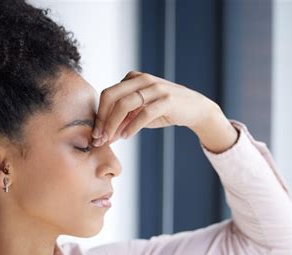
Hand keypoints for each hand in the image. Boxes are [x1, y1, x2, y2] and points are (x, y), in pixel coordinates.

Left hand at [91, 70, 223, 145]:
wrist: (195, 108)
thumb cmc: (164, 110)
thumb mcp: (141, 112)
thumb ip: (123, 119)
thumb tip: (105, 135)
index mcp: (133, 79)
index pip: (107, 94)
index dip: (99, 115)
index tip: (96, 134)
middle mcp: (142, 79)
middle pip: (111, 96)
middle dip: (102, 119)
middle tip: (99, 137)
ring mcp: (155, 88)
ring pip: (125, 104)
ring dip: (113, 124)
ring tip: (111, 139)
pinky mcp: (167, 100)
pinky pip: (143, 113)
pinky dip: (132, 127)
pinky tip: (127, 136)